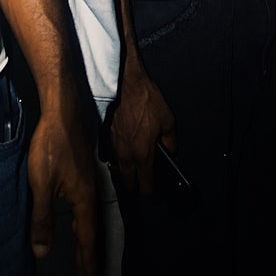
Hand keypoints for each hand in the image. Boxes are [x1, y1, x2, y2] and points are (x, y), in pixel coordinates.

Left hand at [28, 99, 98, 275]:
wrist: (63, 109)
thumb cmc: (52, 144)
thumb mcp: (41, 184)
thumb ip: (42, 220)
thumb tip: (42, 253)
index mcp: (84, 201)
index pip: (87, 243)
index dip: (87, 268)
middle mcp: (91, 195)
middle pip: (92, 235)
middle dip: (90, 262)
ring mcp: (88, 184)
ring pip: (90, 222)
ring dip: (87, 245)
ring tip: (86, 262)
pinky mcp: (82, 174)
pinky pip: (86, 209)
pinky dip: (84, 226)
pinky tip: (78, 224)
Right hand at [109, 62, 176, 194]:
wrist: (124, 83)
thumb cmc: (144, 99)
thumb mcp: (168, 120)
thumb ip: (170, 141)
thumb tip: (170, 150)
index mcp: (143, 154)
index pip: (145, 185)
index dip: (150, 191)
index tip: (153, 192)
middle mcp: (126, 155)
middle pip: (128, 183)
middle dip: (135, 186)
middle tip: (142, 183)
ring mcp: (113, 147)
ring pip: (118, 169)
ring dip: (125, 172)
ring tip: (132, 170)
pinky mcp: (104, 138)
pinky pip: (110, 155)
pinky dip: (116, 157)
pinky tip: (122, 152)